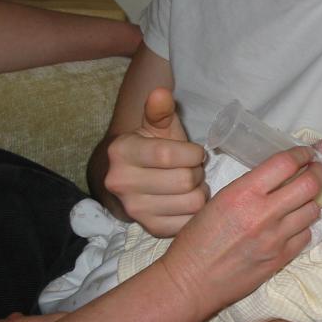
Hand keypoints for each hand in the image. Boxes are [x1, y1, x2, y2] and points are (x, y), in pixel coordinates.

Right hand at [104, 88, 207, 236]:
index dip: (192, 153)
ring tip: (190, 185)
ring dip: (200, 192)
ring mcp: (134, 210)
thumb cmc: (151, 149)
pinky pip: (190, 223)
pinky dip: (196, 212)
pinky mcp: (150, 229)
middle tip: (193, 169)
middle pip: (185, 180)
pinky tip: (187, 201)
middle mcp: (121, 183)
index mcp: (122, 152)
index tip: (195, 152)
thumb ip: (159, 111)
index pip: (168, 155)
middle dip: (197, 172)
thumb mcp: (154, 126)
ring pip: (192, 203)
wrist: (128, 180)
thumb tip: (161, 92)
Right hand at [159, 145, 321, 315]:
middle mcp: (263, 213)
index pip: (285, 164)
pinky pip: (306, 236)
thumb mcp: (219, 201)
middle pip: (309, 185)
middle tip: (318, 171)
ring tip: (306, 199)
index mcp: (243, 193)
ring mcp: (276, 238)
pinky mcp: (281, 259)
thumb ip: (249, 188)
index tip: (307, 153)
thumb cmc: (197, 240)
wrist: (192, 281)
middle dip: (319, 173)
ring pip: (313, 210)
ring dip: (312, 201)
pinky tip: (295, 225)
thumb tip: (277, 178)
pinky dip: (304, 227)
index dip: (302, 154)